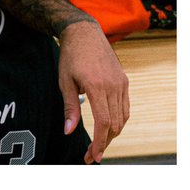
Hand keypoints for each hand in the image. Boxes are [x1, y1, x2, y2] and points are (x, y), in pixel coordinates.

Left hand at [57, 20, 128, 162]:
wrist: (84, 32)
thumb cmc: (70, 56)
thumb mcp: (64, 81)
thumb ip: (70, 108)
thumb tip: (69, 132)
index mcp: (96, 86)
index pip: (103, 123)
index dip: (99, 143)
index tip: (92, 156)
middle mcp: (112, 86)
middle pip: (114, 124)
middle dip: (104, 143)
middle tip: (92, 154)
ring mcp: (121, 83)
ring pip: (122, 118)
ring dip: (112, 134)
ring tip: (99, 143)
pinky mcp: (124, 81)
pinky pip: (125, 107)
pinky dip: (118, 120)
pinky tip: (108, 127)